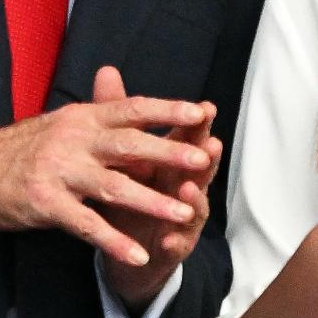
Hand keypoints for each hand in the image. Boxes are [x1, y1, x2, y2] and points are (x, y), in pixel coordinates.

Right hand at [0, 72, 213, 269]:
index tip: (201, 111)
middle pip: (130, 143)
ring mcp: (58, 170)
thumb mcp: (57, 126)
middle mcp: (72, 138)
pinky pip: (87, 225)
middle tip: (205, 159)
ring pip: (115, 185)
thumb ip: (96, 125)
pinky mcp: (44, 204)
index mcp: (80, 115)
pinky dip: (115, 241)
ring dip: (153, 201)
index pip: (131, 107)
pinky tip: (138, 255)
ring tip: (184, 213)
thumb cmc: (12, 150)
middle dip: (171, 152)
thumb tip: (136, 125)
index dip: (167, 109)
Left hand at [91, 66, 222, 309]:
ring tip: (188, 189)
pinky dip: (172, 240)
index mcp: (172, 160)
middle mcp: (184, 184)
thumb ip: (114, 113)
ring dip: (194, 198)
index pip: (188, 136)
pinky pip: (175, 244)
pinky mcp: (172, 246)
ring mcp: (182, 217)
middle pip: (200, 168)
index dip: (198, 122)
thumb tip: (106, 70)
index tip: (206, 107)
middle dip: (206, 157)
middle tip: (211, 145)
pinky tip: (167, 237)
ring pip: (194, 205)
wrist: (124, 247)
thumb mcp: (120, 153)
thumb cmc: (128, 191)